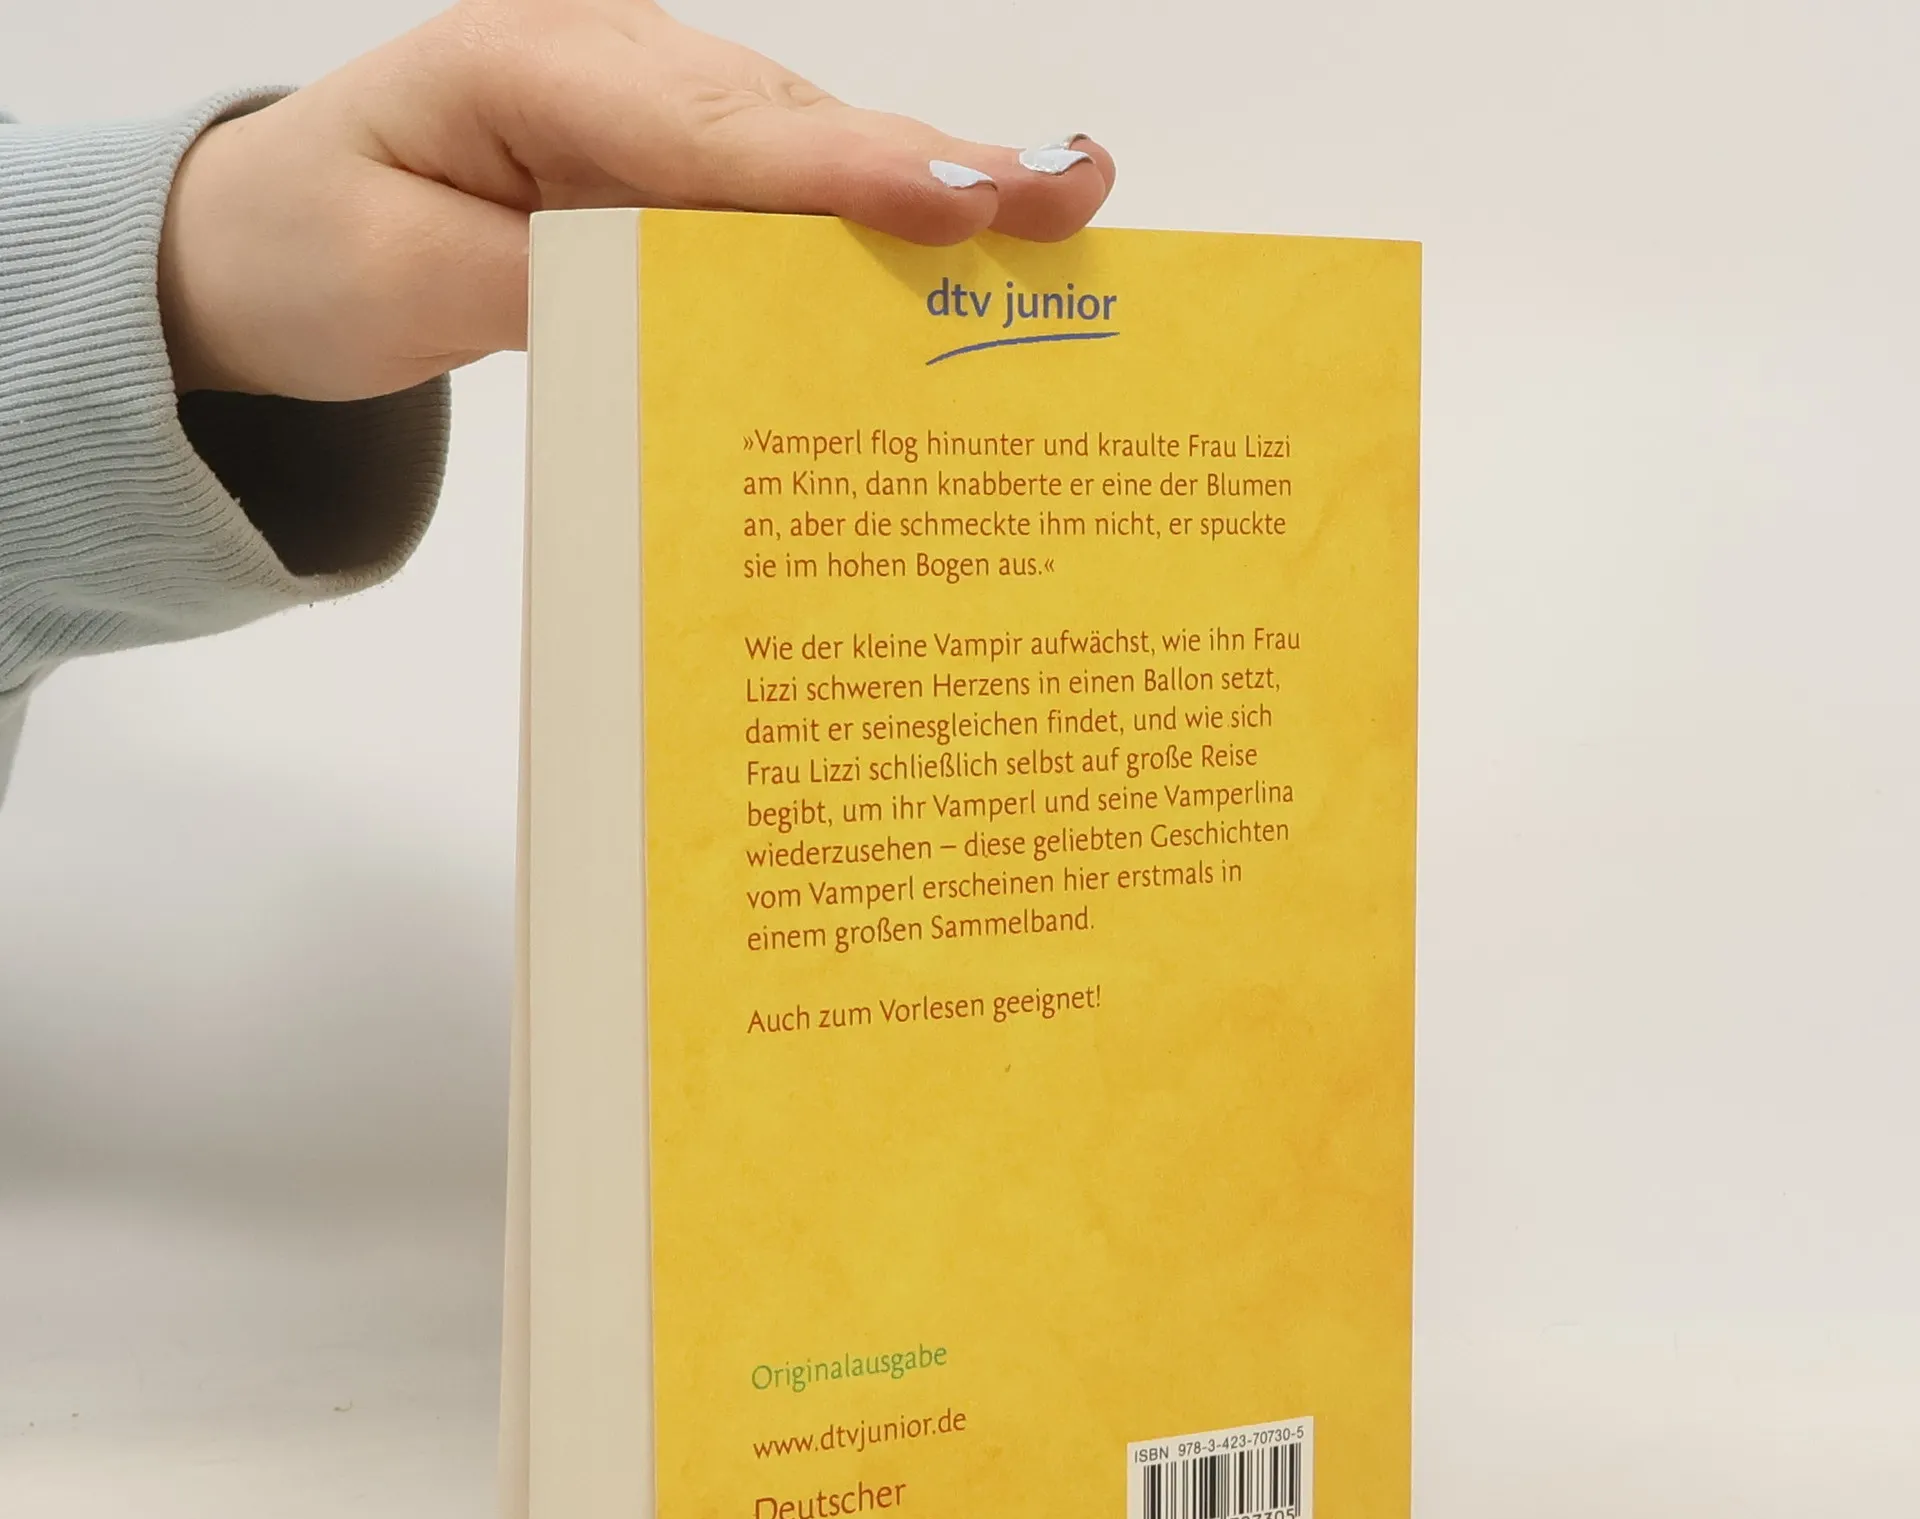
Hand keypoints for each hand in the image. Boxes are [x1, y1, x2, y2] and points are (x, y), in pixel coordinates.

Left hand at [157, 0, 1115, 399]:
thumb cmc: (314, 246)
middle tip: (1071, 194)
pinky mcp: (673, 172)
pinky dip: (874, 237)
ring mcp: (652, 114)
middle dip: (933, 168)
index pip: (707, 132)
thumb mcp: (400, 281)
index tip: (955, 198)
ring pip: (809, 159)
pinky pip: (785, 206)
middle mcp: (615, 67)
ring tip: (1059, 216)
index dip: (839, 171)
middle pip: (792, 129)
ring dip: (933, 198)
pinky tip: (972, 250)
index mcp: (531, 64)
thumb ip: (543, 287)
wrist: (265, 240)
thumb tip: (699, 315)